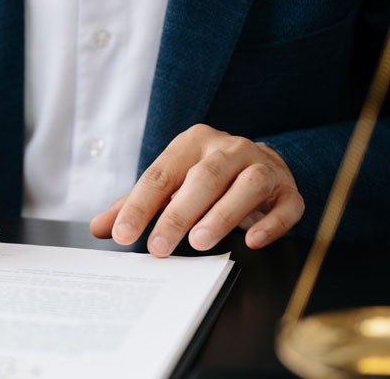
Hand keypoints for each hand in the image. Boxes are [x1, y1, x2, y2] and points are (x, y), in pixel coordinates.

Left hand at [90, 124, 304, 257]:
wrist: (261, 164)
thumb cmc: (205, 178)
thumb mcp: (169, 185)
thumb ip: (135, 204)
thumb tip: (100, 227)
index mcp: (193, 143)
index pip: (161, 174)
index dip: (140, 205)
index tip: (123, 234)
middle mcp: (229, 148)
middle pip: (204, 178)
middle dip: (179, 214)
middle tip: (159, 246)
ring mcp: (262, 166)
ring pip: (246, 186)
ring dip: (222, 215)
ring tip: (200, 242)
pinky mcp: (288, 189)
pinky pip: (285, 205)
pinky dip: (272, 224)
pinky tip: (254, 241)